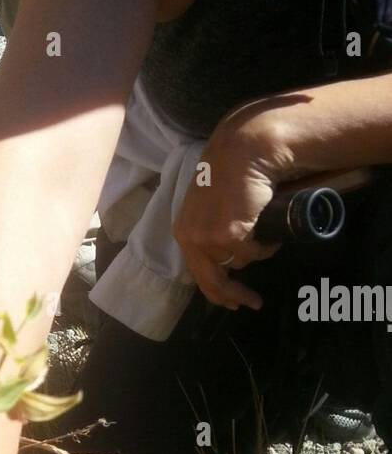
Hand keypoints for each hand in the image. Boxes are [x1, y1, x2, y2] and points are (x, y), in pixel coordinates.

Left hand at [173, 116, 284, 310]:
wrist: (244, 150)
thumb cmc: (232, 173)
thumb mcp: (211, 205)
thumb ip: (211, 228)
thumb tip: (228, 257)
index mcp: (184, 231)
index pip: (198, 272)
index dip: (216, 290)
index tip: (231, 302)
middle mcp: (190, 238)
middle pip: (213, 281)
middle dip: (234, 296)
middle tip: (253, 303)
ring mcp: (208, 238)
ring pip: (239, 262)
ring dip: (255, 252)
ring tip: (262, 228)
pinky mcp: (229, 235)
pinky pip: (254, 253)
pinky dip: (265, 245)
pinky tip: (269, 228)